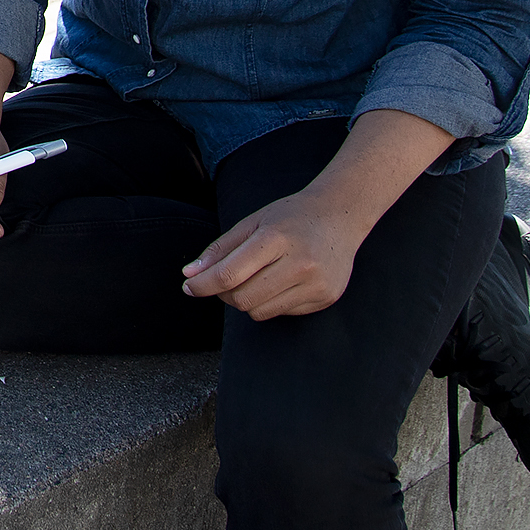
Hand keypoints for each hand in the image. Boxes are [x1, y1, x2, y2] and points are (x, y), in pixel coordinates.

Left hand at [180, 190, 369, 319]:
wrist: (340, 216)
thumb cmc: (290, 217)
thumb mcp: (252, 223)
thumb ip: (220, 250)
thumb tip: (189, 275)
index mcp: (276, 238)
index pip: (230, 274)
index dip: (204, 284)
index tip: (188, 287)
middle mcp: (300, 263)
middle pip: (243, 299)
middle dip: (224, 294)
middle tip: (225, 280)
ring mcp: (316, 284)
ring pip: (260, 312)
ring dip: (247, 300)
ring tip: (255, 278)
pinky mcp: (326, 298)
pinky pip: (281, 313)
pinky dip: (271, 302)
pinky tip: (281, 281)